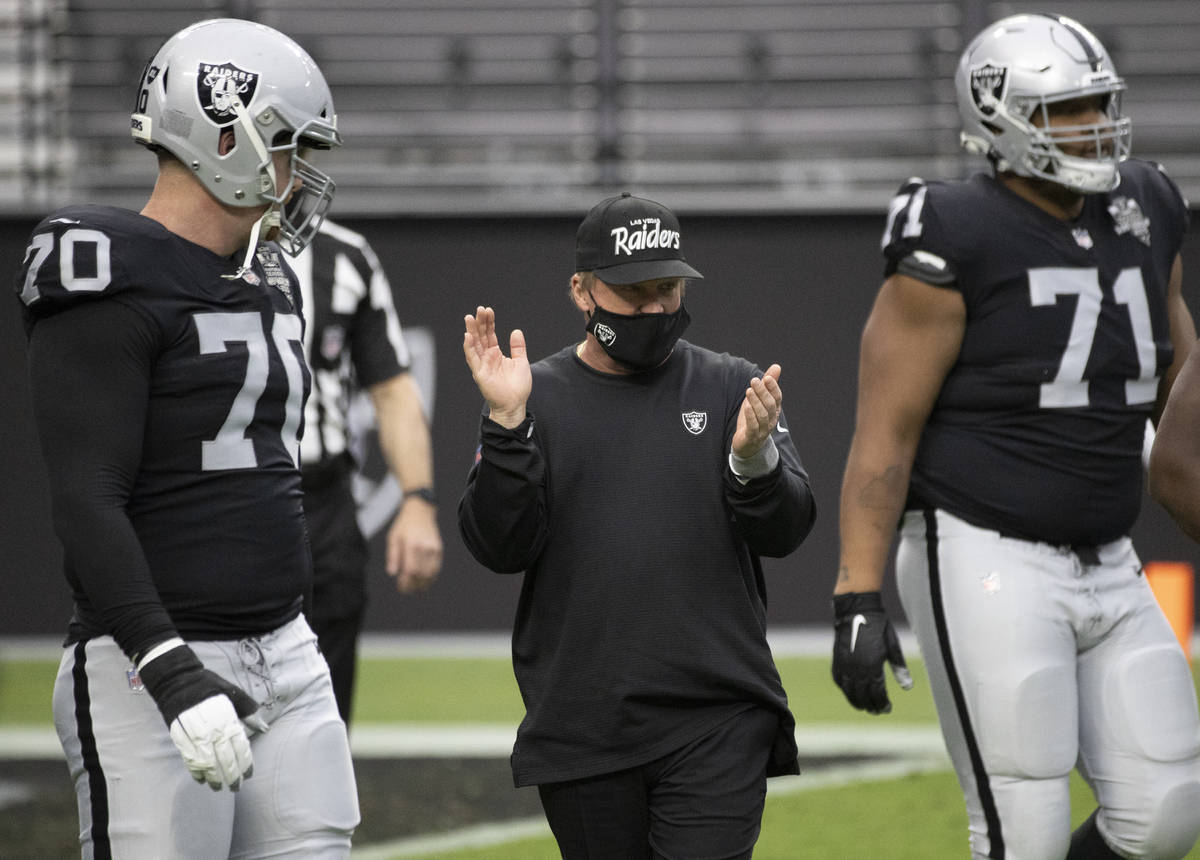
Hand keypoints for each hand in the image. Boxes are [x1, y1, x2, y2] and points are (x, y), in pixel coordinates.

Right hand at [138, 642, 265, 790]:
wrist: (178, 681)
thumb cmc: (209, 687)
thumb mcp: (234, 694)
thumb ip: (249, 712)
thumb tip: (265, 728)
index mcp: (228, 718)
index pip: (240, 747)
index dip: (245, 764)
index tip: (248, 775)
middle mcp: (213, 729)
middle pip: (225, 759)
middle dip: (231, 776)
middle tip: (235, 787)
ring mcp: (195, 735)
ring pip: (207, 763)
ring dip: (214, 778)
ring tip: (218, 787)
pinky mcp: (180, 738)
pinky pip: (189, 760)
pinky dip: (196, 772)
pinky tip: (201, 780)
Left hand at [387, 496, 443, 592]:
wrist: (420, 511)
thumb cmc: (403, 525)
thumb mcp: (393, 538)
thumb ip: (392, 556)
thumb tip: (392, 573)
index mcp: (411, 544)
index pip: (411, 570)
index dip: (406, 583)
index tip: (401, 588)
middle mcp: (425, 547)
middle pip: (421, 575)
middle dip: (414, 586)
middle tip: (406, 590)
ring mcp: (434, 549)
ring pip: (431, 574)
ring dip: (423, 584)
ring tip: (415, 588)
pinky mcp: (439, 549)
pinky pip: (436, 568)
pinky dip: (430, 577)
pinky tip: (423, 580)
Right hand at [463, 306, 531, 427]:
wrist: (515, 404)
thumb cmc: (518, 387)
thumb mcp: (521, 362)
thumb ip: (518, 347)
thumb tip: (516, 331)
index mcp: (496, 354)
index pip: (490, 334)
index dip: (489, 322)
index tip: (488, 310)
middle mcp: (487, 357)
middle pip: (481, 336)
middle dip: (479, 322)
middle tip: (479, 309)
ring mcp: (482, 365)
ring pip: (474, 344)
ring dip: (471, 331)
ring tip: (470, 317)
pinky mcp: (479, 373)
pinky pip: (472, 358)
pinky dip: (469, 347)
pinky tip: (468, 336)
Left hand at [732, 364, 782, 458]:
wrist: (748, 445)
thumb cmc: (754, 419)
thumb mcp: (759, 400)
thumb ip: (768, 384)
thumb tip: (777, 366)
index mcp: (774, 410)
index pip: (777, 397)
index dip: (773, 387)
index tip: (767, 377)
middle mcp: (771, 420)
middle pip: (770, 405)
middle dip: (763, 392)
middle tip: (754, 380)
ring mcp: (763, 429)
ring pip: (763, 415)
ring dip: (756, 402)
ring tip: (749, 390)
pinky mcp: (752, 437)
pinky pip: (753, 426)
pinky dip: (751, 416)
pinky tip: (747, 406)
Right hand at [831, 591, 912, 713]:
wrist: (857, 610)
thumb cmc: (878, 626)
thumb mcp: (892, 645)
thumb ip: (899, 667)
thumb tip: (908, 687)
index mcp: (873, 665)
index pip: (877, 693)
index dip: (882, 703)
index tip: (887, 708)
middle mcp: (857, 667)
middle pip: (863, 696)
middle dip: (871, 706)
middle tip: (877, 710)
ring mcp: (845, 664)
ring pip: (849, 691)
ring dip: (857, 701)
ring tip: (864, 707)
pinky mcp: (837, 659)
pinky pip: (839, 680)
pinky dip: (845, 689)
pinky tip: (850, 692)